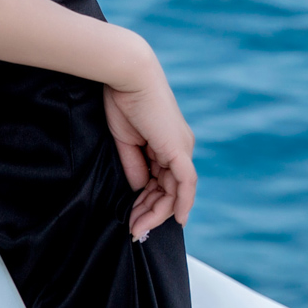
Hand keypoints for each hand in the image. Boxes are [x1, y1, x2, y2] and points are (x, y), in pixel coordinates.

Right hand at [103, 54, 197, 240]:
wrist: (127, 77)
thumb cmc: (123, 102)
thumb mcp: (127, 142)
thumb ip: (135, 167)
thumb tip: (139, 190)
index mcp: (167, 144)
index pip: (161, 182)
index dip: (147, 202)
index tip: (132, 218)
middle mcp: (179, 148)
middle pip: (169, 190)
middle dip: (150, 212)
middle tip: (134, 230)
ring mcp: (181, 149)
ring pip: (175, 191)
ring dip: (157, 212)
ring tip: (138, 227)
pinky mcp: (178, 149)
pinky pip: (185, 183)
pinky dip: (182, 202)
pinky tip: (176, 219)